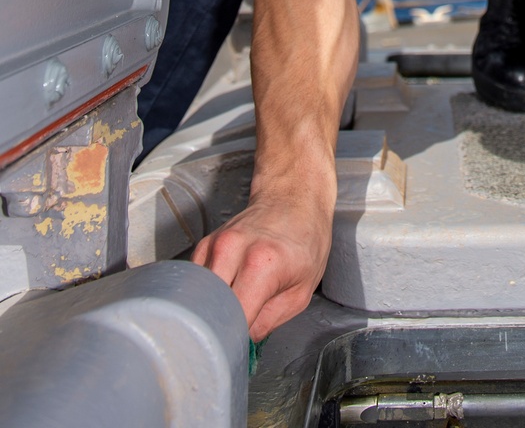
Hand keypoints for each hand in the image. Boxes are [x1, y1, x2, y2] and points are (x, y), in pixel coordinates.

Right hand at [190, 189, 333, 338]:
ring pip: (196, 297)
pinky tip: (221, 297)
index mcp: (262, 263)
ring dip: (208, 313)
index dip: (234, 342)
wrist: (294, 197)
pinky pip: (195, 282)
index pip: (232, 319)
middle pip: (207, 308)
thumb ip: (268, 322)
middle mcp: (231, 250)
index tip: (237, 352)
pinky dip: (204, 296)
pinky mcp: (204, 245)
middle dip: (216, 330)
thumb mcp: (301, 290)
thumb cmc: (305, 238)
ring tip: (227, 318)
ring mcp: (214, 245)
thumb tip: (241, 343)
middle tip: (229, 342)